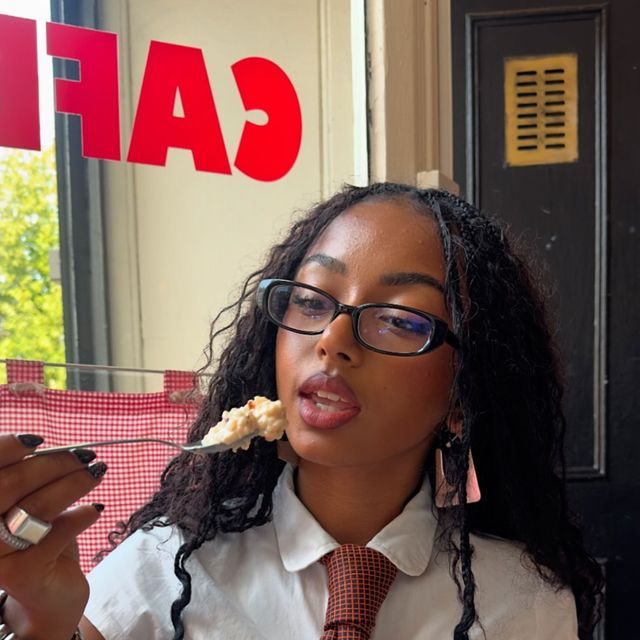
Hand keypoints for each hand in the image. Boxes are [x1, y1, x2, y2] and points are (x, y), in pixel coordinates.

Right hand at [0, 434, 106, 639]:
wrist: (48, 597)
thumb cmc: (39, 543)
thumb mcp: (32, 505)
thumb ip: (32, 480)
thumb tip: (56, 447)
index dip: (7, 448)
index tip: (38, 440)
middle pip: (11, 484)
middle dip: (53, 463)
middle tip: (85, 455)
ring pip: (36, 507)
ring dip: (73, 483)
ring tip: (97, 472)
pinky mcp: (22, 573)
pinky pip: (56, 534)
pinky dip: (80, 516)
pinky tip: (95, 508)